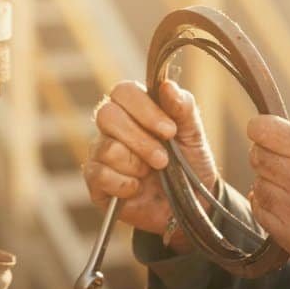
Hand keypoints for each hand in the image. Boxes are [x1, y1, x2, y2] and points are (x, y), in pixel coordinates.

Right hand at [83, 79, 216, 251]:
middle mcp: (113, 127)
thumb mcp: (193, 134)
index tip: (170, 130)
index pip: (123, 91)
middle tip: (163, 159)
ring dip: (136, 164)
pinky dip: (125, 184)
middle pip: (107, 115)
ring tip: (151, 173)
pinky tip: (138, 188)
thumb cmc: (190, 162)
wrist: (191, 203)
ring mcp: (101, 153)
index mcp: (136, 108)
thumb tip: (167, 85)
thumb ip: (183, 108)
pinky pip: (99, 175)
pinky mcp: (95, 181)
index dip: (144, 109)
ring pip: (106, 148)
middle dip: (141, 140)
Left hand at [246, 116, 289, 288]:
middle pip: (259, 159)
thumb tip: (278, 141)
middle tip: (282, 161)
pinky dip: (271, 208)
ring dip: (270, 184)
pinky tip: (289, 206)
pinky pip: (265, 217)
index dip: (260, 129)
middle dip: (267, 156)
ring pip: (260, 188)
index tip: (261, 131)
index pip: (267, 132)